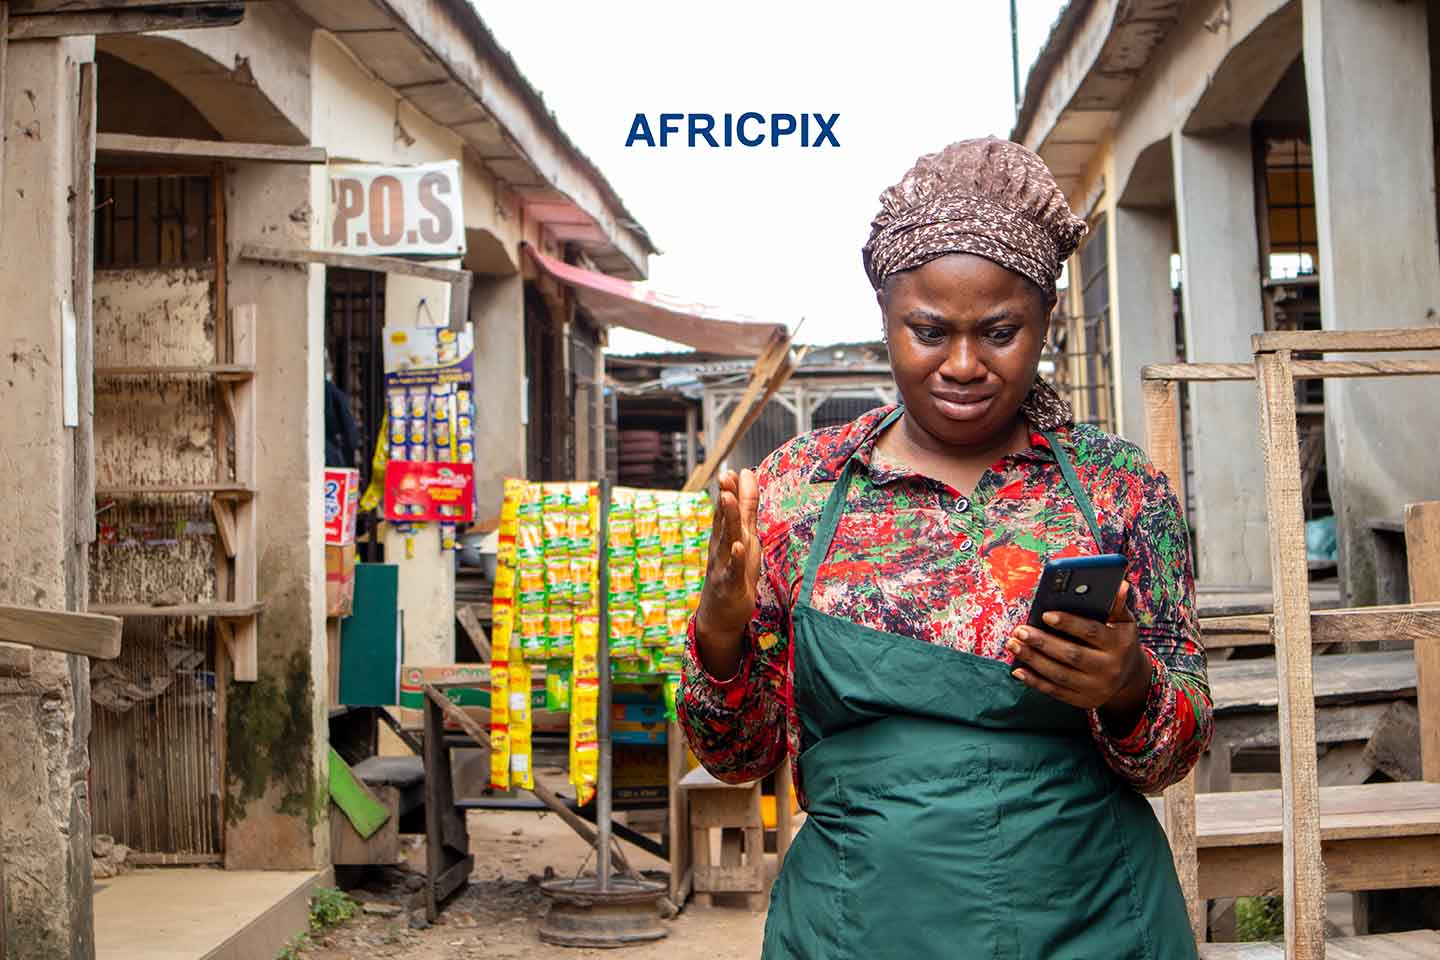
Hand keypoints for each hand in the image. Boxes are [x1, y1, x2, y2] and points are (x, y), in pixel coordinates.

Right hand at [694, 468, 761, 677]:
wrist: (721, 614)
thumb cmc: (734, 572)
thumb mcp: (745, 538)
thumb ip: (746, 508)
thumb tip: (746, 475)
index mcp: (726, 536)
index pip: (727, 509)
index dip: (730, 490)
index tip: (732, 470)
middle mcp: (721, 547)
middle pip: (724, 520)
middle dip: (725, 498)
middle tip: (725, 476)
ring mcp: (723, 565)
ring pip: (726, 539)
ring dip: (727, 519)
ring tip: (727, 499)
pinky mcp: (729, 584)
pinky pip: (732, 569)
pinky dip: (734, 557)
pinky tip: (737, 545)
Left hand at [1007, 581, 1151, 731]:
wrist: (1129, 679)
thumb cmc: (1119, 641)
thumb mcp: (1124, 623)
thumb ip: (1116, 605)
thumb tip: (1119, 584)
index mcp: (1119, 645)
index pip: (1092, 632)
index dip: (1068, 623)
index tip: (1045, 615)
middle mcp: (1109, 669)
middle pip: (1072, 655)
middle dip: (1043, 642)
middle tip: (1019, 630)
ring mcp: (1096, 688)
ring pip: (1059, 674)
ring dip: (1032, 660)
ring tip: (1013, 644)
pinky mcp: (1083, 700)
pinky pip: (1055, 691)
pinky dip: (1034, 682)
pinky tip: (1017, 670)